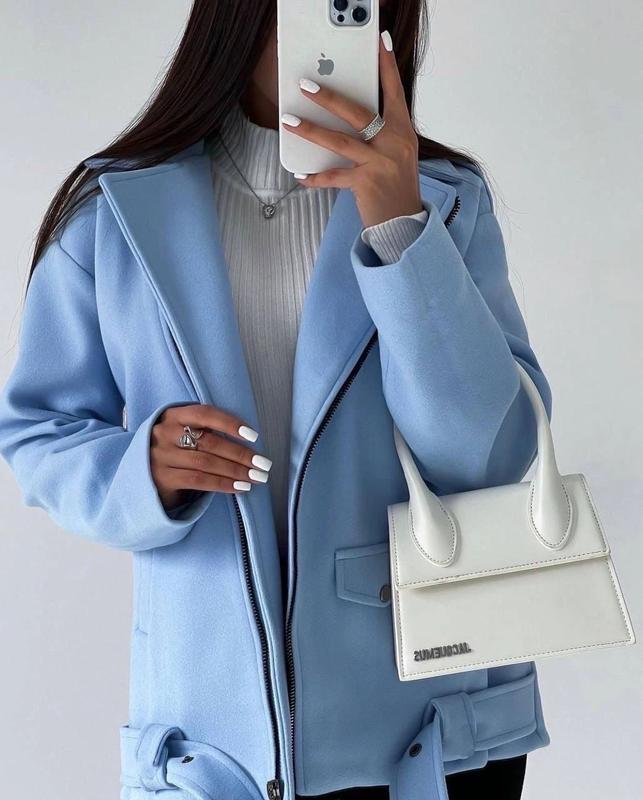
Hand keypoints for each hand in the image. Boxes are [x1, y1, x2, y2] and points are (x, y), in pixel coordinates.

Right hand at [150, 404, 271, 510]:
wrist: (139, 476)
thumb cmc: (173, 451)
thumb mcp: (182, 433)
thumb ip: (205, 431)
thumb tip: (247, 442)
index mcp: (172, 415)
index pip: (205, 414)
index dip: (230, 423)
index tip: (254, 436)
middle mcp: (164, 433)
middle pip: (210, 442)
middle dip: (241, 454)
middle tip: (263, 464)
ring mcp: (161, 456)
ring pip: (206, 463)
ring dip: (236, 471)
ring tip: (256, 478)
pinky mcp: (162, 478)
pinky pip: (199, 480)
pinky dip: (222, 484)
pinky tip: (239, 488)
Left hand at [281, 30, 422, 228]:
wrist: (404, 223)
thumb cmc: (396, 187)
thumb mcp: (396, 154)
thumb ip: (380, 134)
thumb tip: (347, 117)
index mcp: (403, 131)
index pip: (395, 92)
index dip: (388, 67)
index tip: (381, 42)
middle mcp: (393, 143)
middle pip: (357, 112)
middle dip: (328, 97)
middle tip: (305, 85)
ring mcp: (380, 162)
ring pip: (339, 141)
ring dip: (310, 130)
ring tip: (289, 121)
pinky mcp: (366, 182)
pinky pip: (333, 176)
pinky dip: (315, 177)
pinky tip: (300, 176)